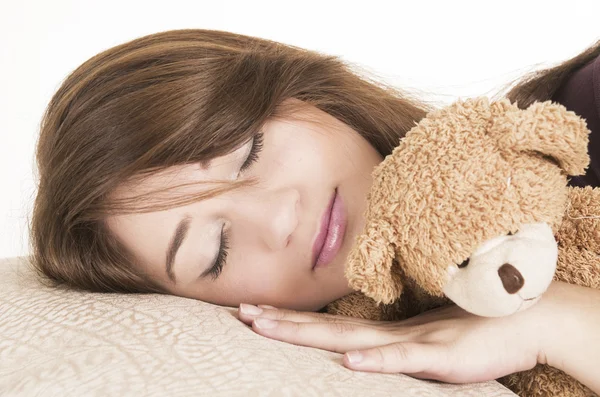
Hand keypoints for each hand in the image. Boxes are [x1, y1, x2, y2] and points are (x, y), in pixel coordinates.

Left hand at [236, 298, 547, 382]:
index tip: (255, 313)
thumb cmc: (471, 331)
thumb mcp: (423, 342)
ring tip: (268, 327)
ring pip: (350, 338)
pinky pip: (403, 358)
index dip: (291, 320)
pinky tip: (348, 362)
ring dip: (307, 333)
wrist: (523, 320)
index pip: (327, 324)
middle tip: (242, 312)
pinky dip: (374, 360)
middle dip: (282, 322)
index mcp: (383, 331)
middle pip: (325, 328)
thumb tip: (362, 353)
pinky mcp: (440, 355)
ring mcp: (412, 340)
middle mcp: (388, 332)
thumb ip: (394, 345)